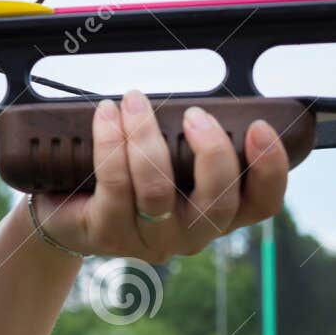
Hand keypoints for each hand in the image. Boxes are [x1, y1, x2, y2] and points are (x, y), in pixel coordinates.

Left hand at [34, 90, 288, 262]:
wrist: (65, 212)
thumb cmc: (127, 178)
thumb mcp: (169, 161)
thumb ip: (191, 140)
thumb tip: (198, 96)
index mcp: (217, 214)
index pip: (262, 204)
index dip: (270, 169)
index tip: (259, 127)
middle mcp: (190, 233)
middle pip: (219, 202)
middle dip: (211, 151)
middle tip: (193, 114)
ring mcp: (149, 238)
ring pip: (157, 190)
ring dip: (146, 136)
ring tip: (133, 101)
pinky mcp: (108, 231)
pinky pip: (114, 183)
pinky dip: (110, 141)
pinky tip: (106, 114)